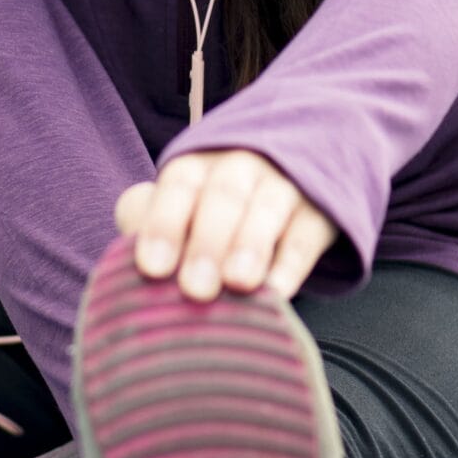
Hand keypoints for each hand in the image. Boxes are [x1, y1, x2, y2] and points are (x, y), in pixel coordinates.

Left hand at [112, 149, 335, 302]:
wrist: (295, 168)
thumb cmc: (212, 210)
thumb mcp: (181, 208)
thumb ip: (151, 225)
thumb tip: (136, 260)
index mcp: (196, 165)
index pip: (178, 185)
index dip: (163, 224)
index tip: (151, 268)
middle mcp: (241, 165)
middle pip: (223, 196)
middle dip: (207, 242)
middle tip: (194, 289)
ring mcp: (285, 184)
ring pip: (268, 208)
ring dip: (251, 246)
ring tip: (239, 284)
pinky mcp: (322, 211)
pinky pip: (306, 235)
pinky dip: (291, 264)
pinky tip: (276, 292)